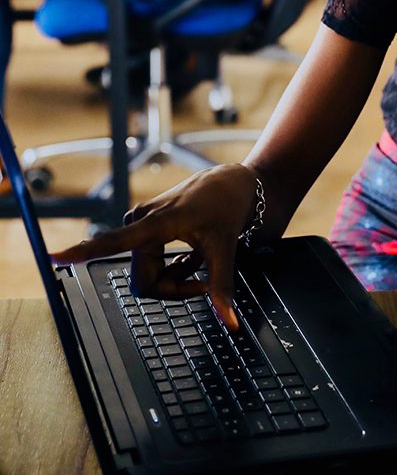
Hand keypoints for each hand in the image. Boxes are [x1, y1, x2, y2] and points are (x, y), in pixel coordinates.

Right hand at [52, 164, 260, 329]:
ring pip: (148, 275)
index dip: (83, 252)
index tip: (54, 257)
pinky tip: (193, 256)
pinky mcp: (143, 226)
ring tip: (200, 259)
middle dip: (173, 288)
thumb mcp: (226, 247)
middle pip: (144, 280)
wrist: (232, 183)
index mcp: (156, 222)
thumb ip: (222, 287)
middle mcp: (140, 221)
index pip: (115, 241)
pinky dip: (174, 268)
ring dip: (175, 277)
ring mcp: (140, 224)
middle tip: (204, 283)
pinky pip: (150, 264)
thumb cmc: (226, 207)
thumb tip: (231, 323)